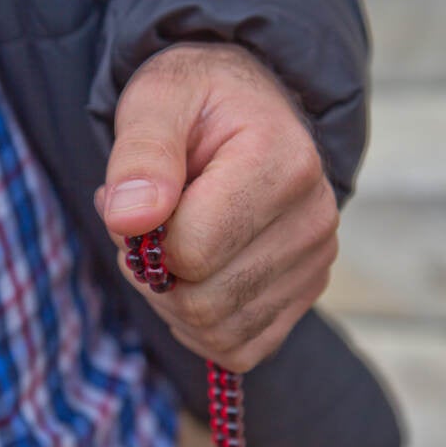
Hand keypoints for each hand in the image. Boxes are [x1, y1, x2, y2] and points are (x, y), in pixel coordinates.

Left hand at [94, 43, 338, 372]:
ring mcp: (315, 261)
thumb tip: (130, 219)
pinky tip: (195, 275)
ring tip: (173, 243)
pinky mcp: (306, 290)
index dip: (143, 238)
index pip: (192, 250)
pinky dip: (200, 326)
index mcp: (282, 165)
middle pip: (205, 302)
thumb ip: (141, 153)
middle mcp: (313, 220)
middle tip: (148, 227)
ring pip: (219, 332)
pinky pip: (240, 347)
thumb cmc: (197, 102)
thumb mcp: (157, 99)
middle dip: (154, 275)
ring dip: (172, 301)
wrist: (247, 110)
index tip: (137, 201)